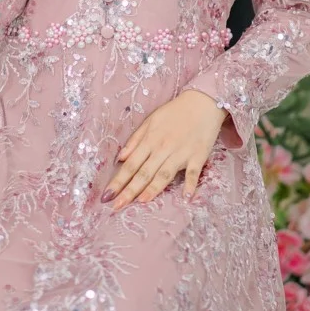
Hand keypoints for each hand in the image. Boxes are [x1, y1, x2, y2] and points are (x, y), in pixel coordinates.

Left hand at [101, 90, 227, 210]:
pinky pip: (193, 173)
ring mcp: (181, 154)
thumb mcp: (151, 120)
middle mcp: (163, 149)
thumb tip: (120, 158)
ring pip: (164, 175)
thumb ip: (135, 140)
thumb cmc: (174, 112)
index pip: (131, 164)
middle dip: (129, 191)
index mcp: (150, 140)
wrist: (203, 102)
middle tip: (116, 207)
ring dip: (153, 189)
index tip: (106, 196)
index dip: (118, 181)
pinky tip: (186, 198)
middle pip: (144, 173)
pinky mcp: (198, 157)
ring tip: (141, 202)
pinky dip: (190, 185)